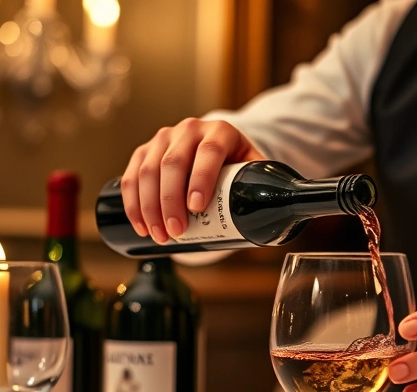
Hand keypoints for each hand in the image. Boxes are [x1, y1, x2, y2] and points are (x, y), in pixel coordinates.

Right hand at [120, 118, 265, 243]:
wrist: (218, 150)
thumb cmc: (237, 166)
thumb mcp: (254, 168)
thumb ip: (267, 184)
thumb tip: (284, 213)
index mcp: (220, 131)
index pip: (208, 152)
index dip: (201, 179)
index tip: (197, 207)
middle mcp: (189, 130)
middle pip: (173, 164)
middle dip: (171, 202)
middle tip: (176, 232)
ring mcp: (163, 138)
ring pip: (148, 171)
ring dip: (150, 207)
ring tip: (161, 236)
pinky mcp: (144, 151)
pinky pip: (131, 176)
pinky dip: (133, 203)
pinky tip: (140, 225)